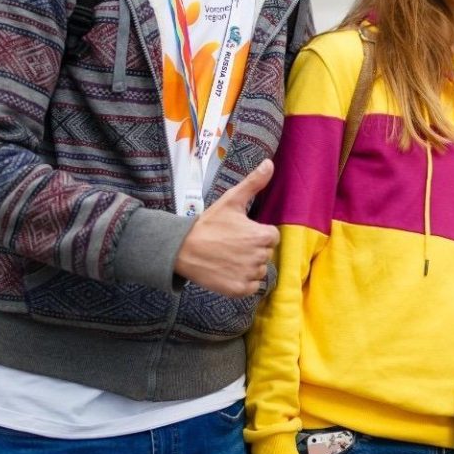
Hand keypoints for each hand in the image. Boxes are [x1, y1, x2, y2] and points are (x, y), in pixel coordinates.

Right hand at [174, 160, 280, 296]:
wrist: (182, 249)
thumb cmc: (208, 224)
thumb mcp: (231, 200)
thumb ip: (254, 183)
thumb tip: (269, 163)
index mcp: (262, 235)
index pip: (272, 237)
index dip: (257, 234)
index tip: (240, 232)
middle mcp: (259, 256)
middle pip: (266, 254)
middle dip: (253, 249)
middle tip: (231, 244)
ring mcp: (248, 274)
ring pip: (259, 271)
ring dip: (248, 266)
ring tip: (228, 257)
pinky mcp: (239, 289)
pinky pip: (251, 287)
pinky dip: (242, 281)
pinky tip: (228, 270)